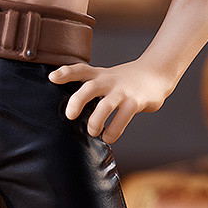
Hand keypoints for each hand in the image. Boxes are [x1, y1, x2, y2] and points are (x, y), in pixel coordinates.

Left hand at [48, 59, 172, 143]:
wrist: (155, 74)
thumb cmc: (124, 81)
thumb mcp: (105, 78)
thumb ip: (90, 88)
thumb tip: (70, 110)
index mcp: (99, 75)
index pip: (80, 70)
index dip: (65, 73)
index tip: (52, 78)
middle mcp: (108, 81)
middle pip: (89, 88)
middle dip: (77, 101)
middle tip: (69, 115)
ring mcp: (122, 91)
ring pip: (106, 106)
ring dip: (96, 121)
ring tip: (92, 131)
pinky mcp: (135, 102)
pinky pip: (123, 118)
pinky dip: (113, 131)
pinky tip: (108, 137)